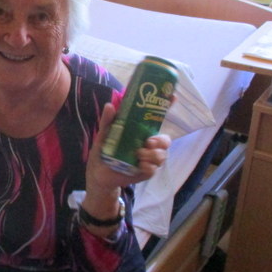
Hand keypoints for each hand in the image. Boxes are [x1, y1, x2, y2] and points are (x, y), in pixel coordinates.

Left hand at [82, 104, 170, 227]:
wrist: (98, 173)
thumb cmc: (104, 150)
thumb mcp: (105, 133)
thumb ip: (108, 121)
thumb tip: (110, 105)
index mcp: (141, 132)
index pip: (158, 120)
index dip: (168, 108)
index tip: (173, 98)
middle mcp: (148, 145)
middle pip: (166, 141)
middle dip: (161, 141)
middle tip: (148, 141)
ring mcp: (148, 159)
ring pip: (162, 156)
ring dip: (152, 155)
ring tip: (138, 154)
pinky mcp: (144, 173)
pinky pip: (153, 170)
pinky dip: (148, 167)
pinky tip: (139, 165)